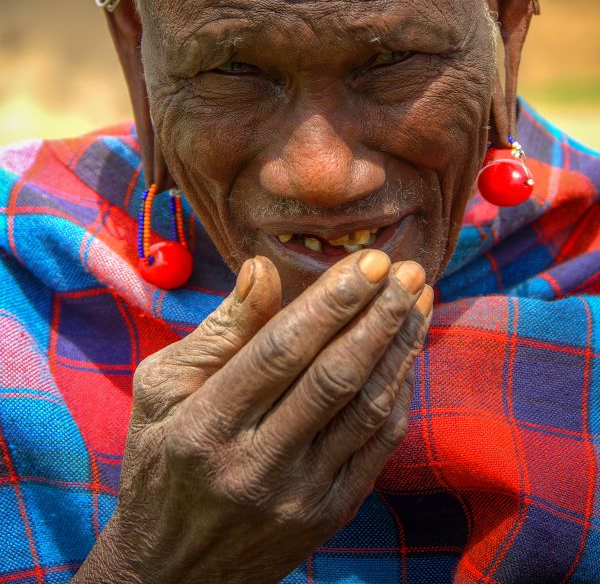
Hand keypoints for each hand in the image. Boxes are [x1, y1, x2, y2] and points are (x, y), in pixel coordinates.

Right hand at [75, 250, 432, 583]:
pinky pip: (376, 446)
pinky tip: (404, 351)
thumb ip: (219, 331)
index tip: (368, 262)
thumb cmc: (162, 461)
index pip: (280, 352)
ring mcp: (298, 496)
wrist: (173, 570)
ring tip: (419, 299)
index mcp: (206, 427)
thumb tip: (263, 269)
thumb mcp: (161, 390)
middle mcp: (256, 466)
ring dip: (399, 348)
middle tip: (408, 270)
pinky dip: (397, 392)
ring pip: (365, 410)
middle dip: (378, 315)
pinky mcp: (329, 515)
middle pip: (333, 377)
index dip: (330, 302)